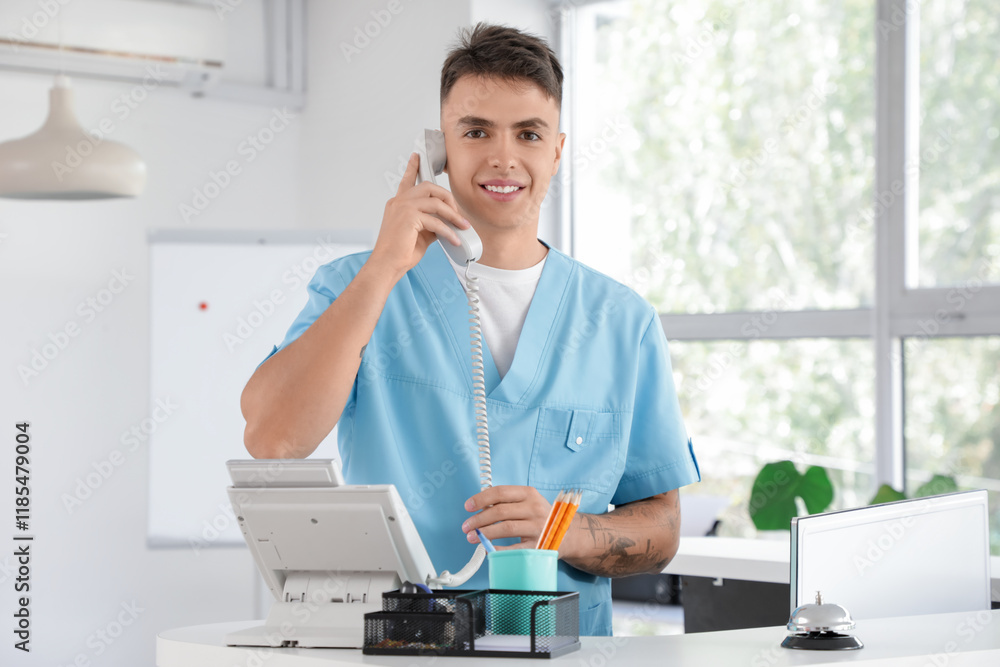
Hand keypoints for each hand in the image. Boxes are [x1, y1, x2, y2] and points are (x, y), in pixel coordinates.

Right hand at [369, 152, 470, 279]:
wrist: (387, 265)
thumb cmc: (399, 253)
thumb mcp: (419, 234)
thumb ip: (430, 222)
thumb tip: (447, 222)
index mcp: (397, 204)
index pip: (407, 180)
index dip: (413, 167)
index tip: (416, 156)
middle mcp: (398, 202)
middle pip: (429, 187)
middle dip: (447, 197)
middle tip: (457, 212)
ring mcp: (403, 208)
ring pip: (436, 203)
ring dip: (453, 215)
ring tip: (462, 227)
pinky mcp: (409, 218)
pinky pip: (436, 221)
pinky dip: (448, 231)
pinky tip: (455, 239)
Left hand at [461, 485, 552, 549]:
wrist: (566, 534)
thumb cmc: (540, 516)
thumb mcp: (528, 501)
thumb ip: (507, 501)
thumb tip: (480, 507)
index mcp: (529, 493)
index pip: (500, 492)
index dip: (481, 499)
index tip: (468, 506)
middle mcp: (534, 508)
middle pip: (500, 511)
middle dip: (479, 519)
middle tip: (466, 526)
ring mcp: (537, 527)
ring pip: (505, 528)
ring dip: (484, 533)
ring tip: (472, 537)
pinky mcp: (538, 545)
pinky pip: (514, 548)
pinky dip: (498, 549)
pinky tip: (487, 548)